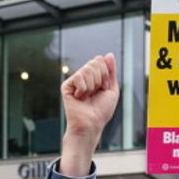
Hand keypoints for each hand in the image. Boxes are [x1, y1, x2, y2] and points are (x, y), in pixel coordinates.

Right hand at [60, 53, 118, 177]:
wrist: (91, 124)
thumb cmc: (101, 111)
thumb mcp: (112, 89)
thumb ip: (111, 71)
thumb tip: (108, 54)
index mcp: (94, 76)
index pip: (100, 60)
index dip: (106, 74)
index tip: (104, 88)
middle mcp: (83, 77)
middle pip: (94, 62)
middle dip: (100, 78)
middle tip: (96, 92)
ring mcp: (74, 81)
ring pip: (87, 68)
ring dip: (92, 85)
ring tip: (88, 96)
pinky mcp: (66, 86)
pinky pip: (78, 76)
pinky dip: (83, 89)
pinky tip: (80, 97)